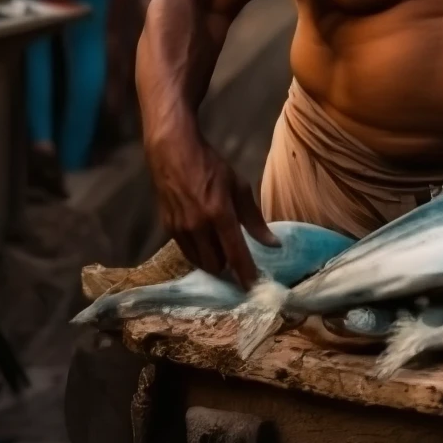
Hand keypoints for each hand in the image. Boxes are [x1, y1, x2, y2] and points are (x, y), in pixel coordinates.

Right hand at [146, 128, 277, 288]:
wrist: (173, 154)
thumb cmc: (211, 166)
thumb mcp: (238, 186)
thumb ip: (254, 218)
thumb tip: (273, 244)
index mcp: (219, 214)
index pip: (236, 254)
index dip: (246, 274)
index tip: (255, 288)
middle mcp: (198, 227)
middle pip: (216, 265)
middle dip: (229, 268)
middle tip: (238, 260)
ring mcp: (180, 230)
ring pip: (200, 262)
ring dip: (213, 261)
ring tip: (223, 250)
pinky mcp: (168, 230)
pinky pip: (188, 253)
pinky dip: (200, 253)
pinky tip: (206, 242)